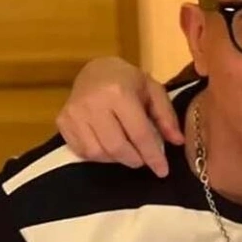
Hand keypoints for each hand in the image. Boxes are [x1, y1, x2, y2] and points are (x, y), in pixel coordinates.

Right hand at [56, 57, 183, 176]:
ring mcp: (74, 113)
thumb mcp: (154, 91)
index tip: (162, 171)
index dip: (152, 156)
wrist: (95, 70)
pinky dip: (99, 156)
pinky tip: (109, 148)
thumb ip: (167, 116)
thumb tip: (178, 142)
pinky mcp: (62, 121)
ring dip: (117, 159)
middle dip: (135, 159)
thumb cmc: (128, 81)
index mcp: (119, 93)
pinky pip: (82, 151)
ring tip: (128, 152)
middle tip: (144, 159)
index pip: (139, 134)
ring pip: (98, 153)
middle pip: (117, 147)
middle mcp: (93, 104)